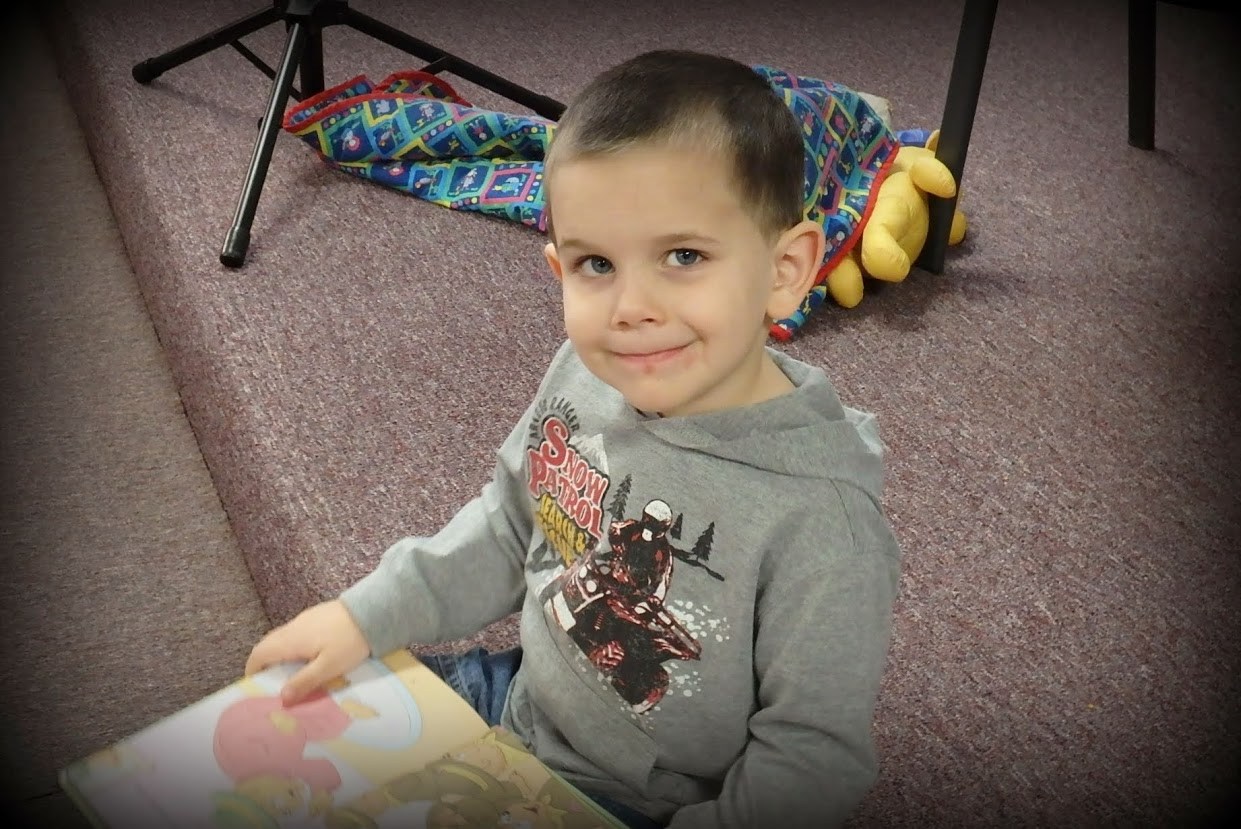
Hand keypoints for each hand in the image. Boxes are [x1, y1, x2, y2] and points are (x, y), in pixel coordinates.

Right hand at [245, 600, 370, 705]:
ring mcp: (304, 619)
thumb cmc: (349, 641)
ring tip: (291, 675)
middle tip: (274, 685)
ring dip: (280, 656)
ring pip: (282, 639)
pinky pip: (295, 634)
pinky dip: (293, 647)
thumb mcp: (328, 666)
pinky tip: (308, 658)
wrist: (372, 610)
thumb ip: (304, 682)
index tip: (256, 686)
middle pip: (268, 645)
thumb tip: (282, 698)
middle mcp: (292, 627)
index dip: (252, 670)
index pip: (258, 654)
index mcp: (290, 640)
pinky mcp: (316, 616)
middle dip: (265, 665)